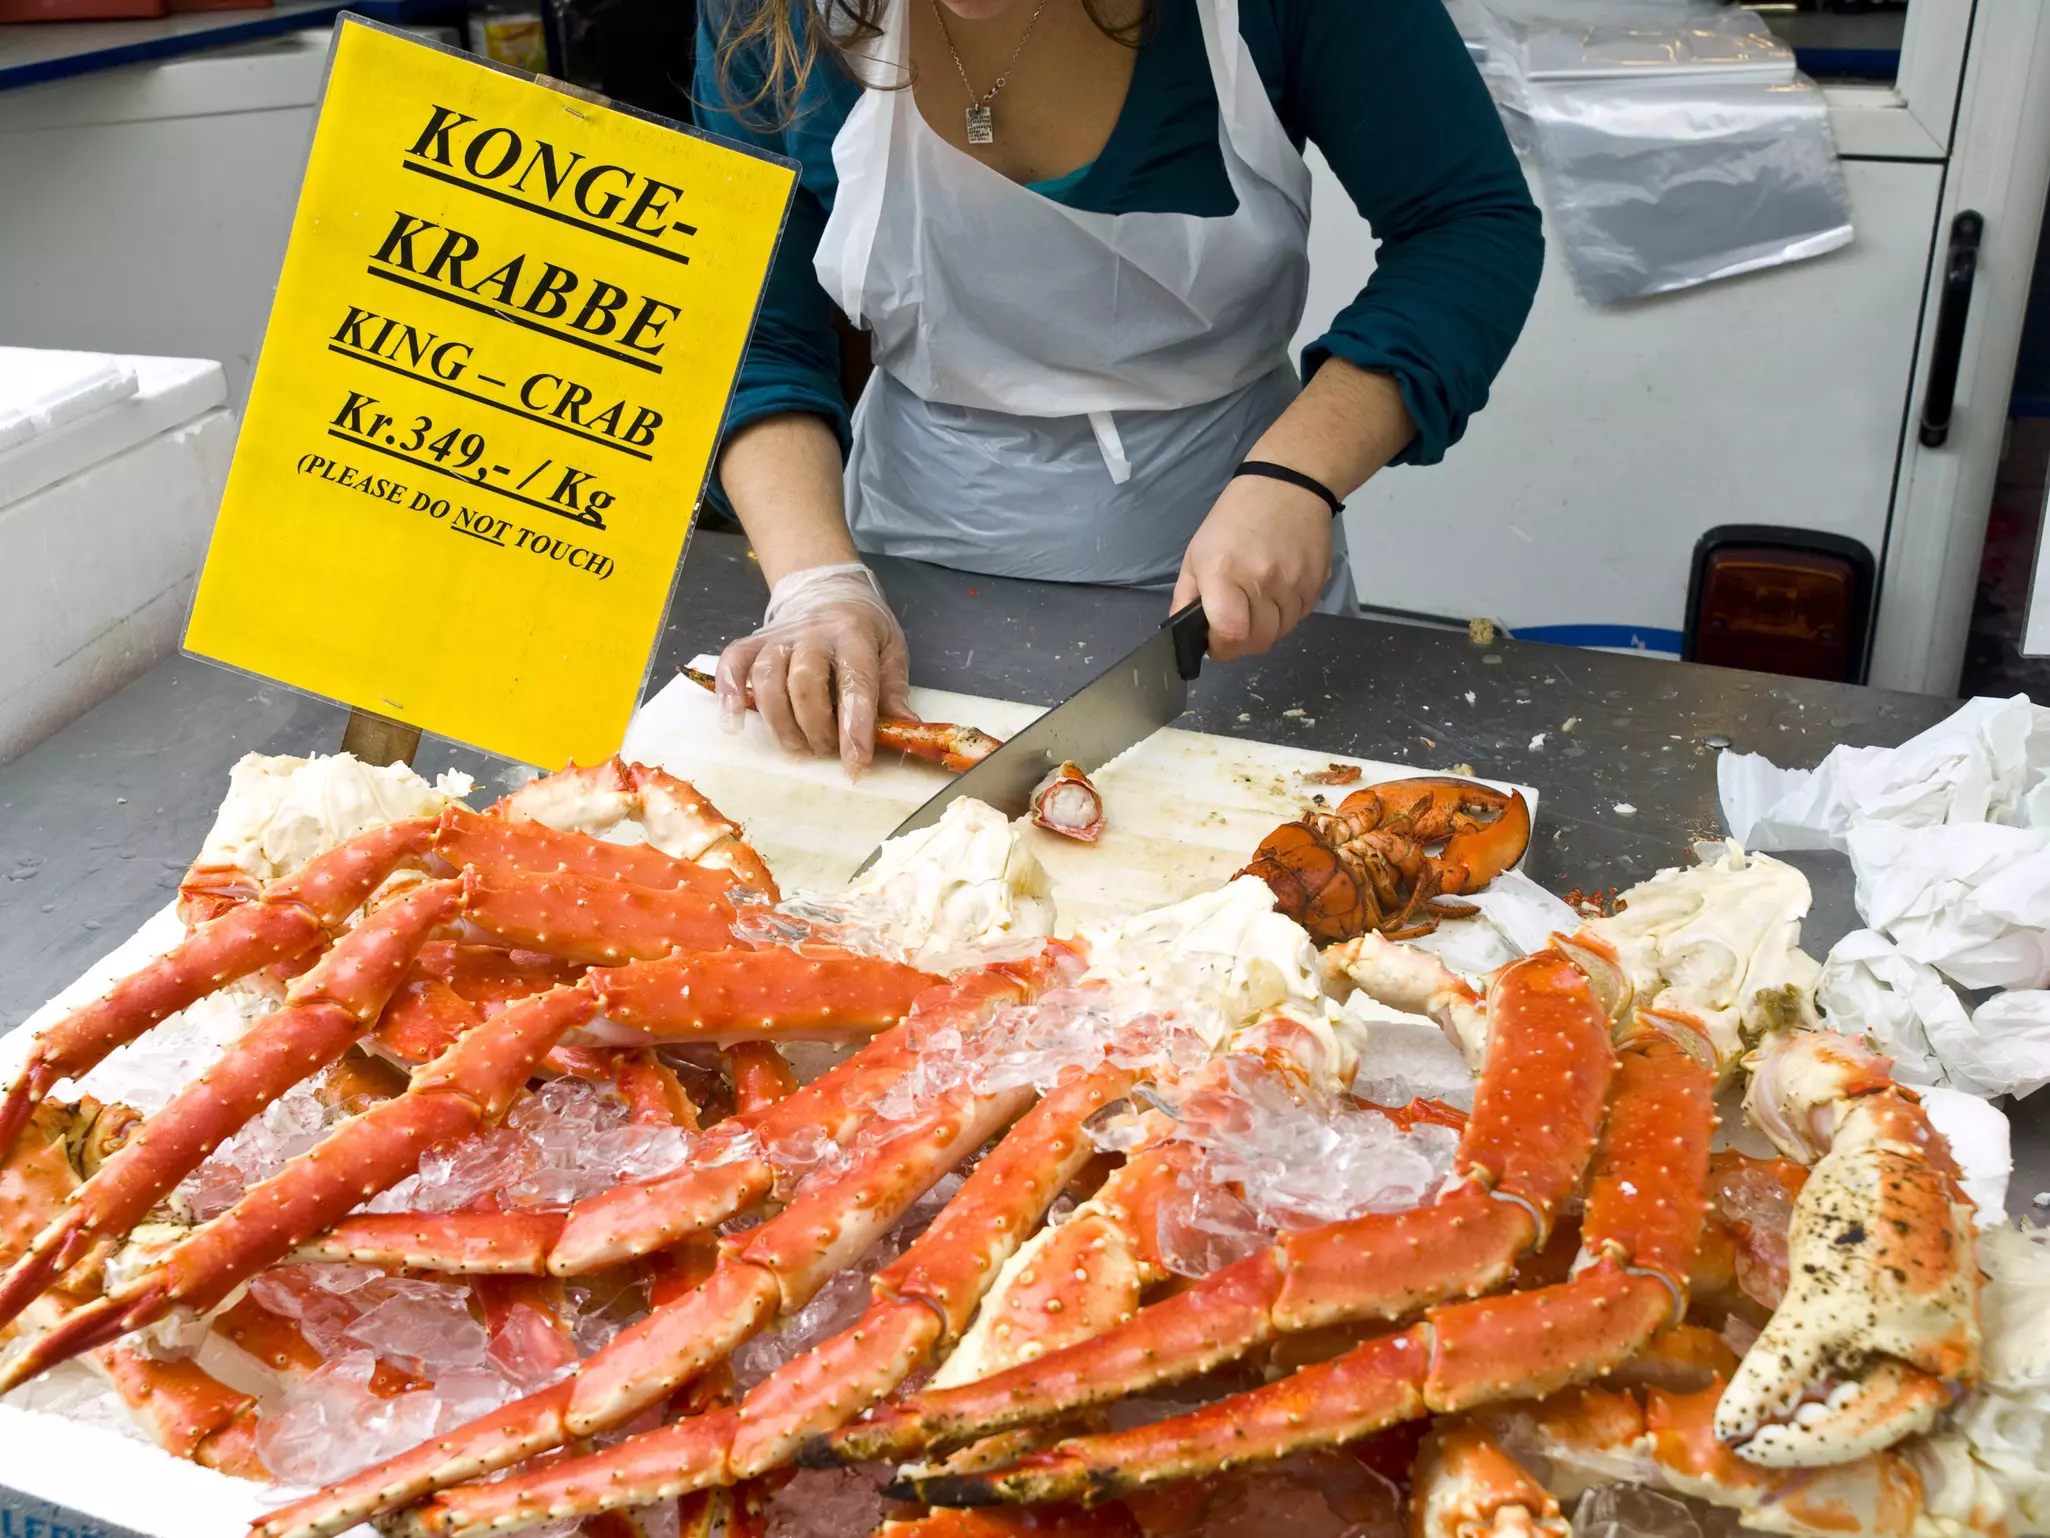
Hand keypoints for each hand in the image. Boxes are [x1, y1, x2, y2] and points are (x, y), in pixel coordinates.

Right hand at [715, 563, 914, 777]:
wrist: (829, 588)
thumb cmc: (863, 628)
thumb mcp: (891, 650)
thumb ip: (893, 691)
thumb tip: (905, 730)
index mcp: (854, 635)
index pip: (855, 683)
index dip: (855, 727)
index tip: (857, 763)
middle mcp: (813, 633)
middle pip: (805, 683)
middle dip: (815, 727)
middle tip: (827, 750)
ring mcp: (779, 636)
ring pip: (767, 678)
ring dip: (780, 722)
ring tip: (797, 747)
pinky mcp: (754, 641)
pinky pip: (732, 663)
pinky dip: (728, 692)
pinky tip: (733, 721)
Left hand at [1170, 476, 1332, 660]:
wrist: (1287, 488)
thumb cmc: (1233, 520)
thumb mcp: (1196, 555)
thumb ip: (1186, 599)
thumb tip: (1185, 637)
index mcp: (1225, 574)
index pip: (1231, 634)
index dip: (1222, 648)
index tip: (1216, 642)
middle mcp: (1262, 581)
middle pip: (1259, 641)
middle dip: (1243, 643)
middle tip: (1235, 625)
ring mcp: (1294, 583)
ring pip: (1281, 633)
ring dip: (1267, 628)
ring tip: (1257, 603)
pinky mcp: (1317, 583)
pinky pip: (1300, 617)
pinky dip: (1287, 614)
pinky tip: (1277, 592)